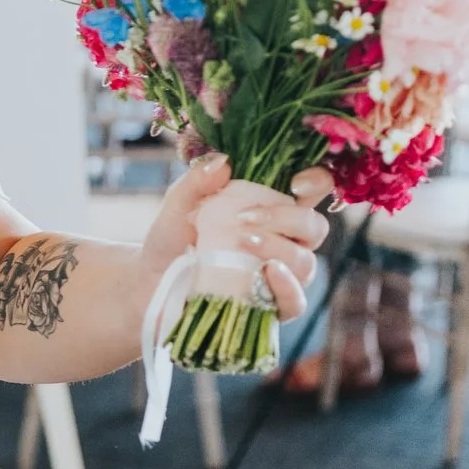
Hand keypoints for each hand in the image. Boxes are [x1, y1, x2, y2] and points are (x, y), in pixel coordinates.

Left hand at [141, 156, 332, 317]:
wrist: (151, 280)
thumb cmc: (173, 237)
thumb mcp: (178, 204)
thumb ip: (198, 180)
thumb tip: (223, 161)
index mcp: (271, 208)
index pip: (312, 190)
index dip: (317, 181)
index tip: (296, 183)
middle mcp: (284, 241)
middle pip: (315, 227)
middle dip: (289, 218)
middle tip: (245, 218)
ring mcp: (281, 275)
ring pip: (306, 262)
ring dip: (278, 249)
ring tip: (243, 242)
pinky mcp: (271, 307)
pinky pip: (295, 301)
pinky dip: (287, 286)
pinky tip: (268, 272)